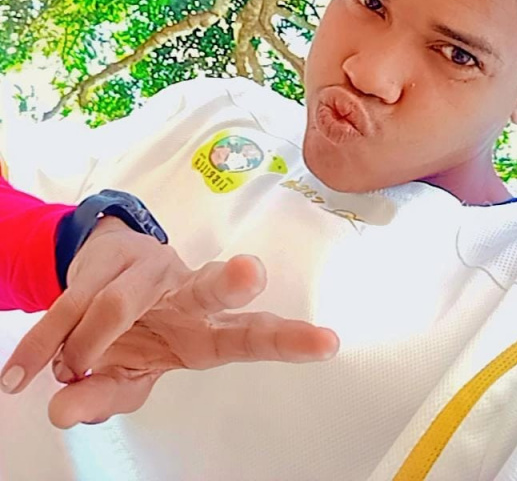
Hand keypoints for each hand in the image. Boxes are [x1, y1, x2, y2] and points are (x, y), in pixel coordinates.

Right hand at [1, 218, 338, 428]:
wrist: (103, 268)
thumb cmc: (138, 330)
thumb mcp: (129, 376)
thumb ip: (105, 397)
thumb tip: (64, 410)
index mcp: (204, 327)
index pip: (251, 335)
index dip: (288, 340)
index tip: (327, 342)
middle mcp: (183, 292)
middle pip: (210, 287)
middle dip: (230, 282)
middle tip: (250, 273)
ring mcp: (144, 272)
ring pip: (120, 305)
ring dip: (87, 348)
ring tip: (68, 371)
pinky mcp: (104, 263)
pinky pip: (67, 310)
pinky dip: (39, 347)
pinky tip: (22, 374)